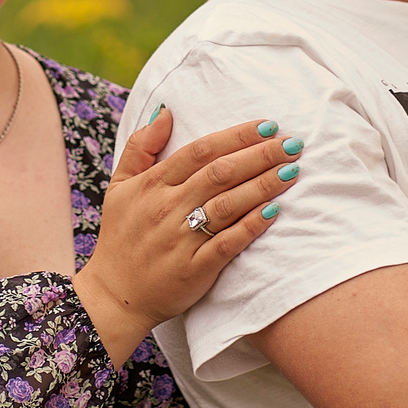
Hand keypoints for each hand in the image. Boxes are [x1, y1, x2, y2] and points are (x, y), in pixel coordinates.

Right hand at [76, 109, 302, 365]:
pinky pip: (228, 243)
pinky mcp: (195, 269)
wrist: (115, 296)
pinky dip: (251, 226)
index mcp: (152, 185)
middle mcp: (168, 208)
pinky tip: (274, 212)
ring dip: (263, 185)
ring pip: (228, 204)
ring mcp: (181, 239)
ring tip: (291, 171)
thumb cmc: (121, 237)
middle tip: (291, 144)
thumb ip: (140, 147)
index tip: (267, 126)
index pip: (201, 151)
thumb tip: (165, 111)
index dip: (236, 136)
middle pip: (220, 173)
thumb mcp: (119, 187)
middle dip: (260, 155)